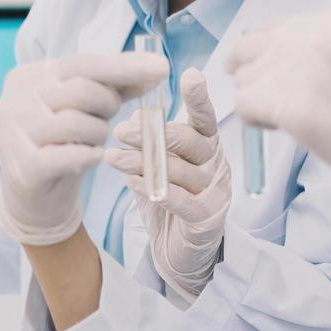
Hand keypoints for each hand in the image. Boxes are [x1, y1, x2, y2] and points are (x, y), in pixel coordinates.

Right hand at [0, 52, 167, 244]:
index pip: (83, 64)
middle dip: (108, 106)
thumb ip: (115, 86)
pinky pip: (68, 156)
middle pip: (81, 91)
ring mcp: (13, 133)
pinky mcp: (22, 167)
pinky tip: (93, 156)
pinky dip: (88, 156)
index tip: (162, 68)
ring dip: (98, 134)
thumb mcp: (86, 108)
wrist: (35, 201)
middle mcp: (15, 99)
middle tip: (108, 118)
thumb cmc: (62, 144)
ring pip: (76, 123)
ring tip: (93, 141)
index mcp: (29, 76)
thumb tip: (156, 68)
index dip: (125, 67)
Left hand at [105, 68, 232, 296]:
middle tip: (120, 130)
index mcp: (208, 147)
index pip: (206, 118)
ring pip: (180, 170)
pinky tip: (132, 182)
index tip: (190, 75)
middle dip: (153, 133)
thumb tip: (135, 116)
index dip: (199, 98)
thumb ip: (151, 142)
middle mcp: (216, 166)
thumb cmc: (170, 202)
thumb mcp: (159, 166)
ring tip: (114, 157)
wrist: (179, 254)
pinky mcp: (206, 220)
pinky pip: (180, 200)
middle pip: (191, 141)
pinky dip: (153, 188)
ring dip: (143, 161)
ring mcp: (215, 194)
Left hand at [227, 13, 330, 215]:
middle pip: (245, 51)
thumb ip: (307, 51)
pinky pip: (244, 107)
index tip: (276, 79)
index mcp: (325, 23)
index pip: (265, 30)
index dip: (264, 58)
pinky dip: (256, 123)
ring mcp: (296, 69)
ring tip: (294, 118)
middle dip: (252, 78)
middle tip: (274, 103)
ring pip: (242, 81)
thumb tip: (256, 61)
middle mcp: (307, 37)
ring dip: (258, 102)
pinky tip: (286, 130)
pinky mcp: (288, 105)